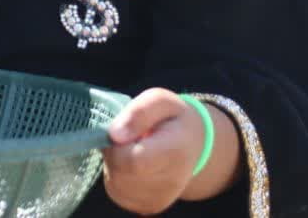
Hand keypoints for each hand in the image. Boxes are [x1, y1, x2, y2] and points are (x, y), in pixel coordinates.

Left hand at [102, 88, 206, 214]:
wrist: (194, 147)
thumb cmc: (174, 119)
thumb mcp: (160, 101)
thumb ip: (138, 112)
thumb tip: (113, 134)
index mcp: (175, 151)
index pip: (131, 159)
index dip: (117, 143)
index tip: (124, 130)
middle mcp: (170, 182)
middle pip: (120, 170)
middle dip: (115, 150)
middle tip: (130, 138)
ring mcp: (159, 199)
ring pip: (115, 182)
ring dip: (115, 164)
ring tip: (134, 150)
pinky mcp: (148, 208)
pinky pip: (117, 191)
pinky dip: (118, 176)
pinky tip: (133, 165)